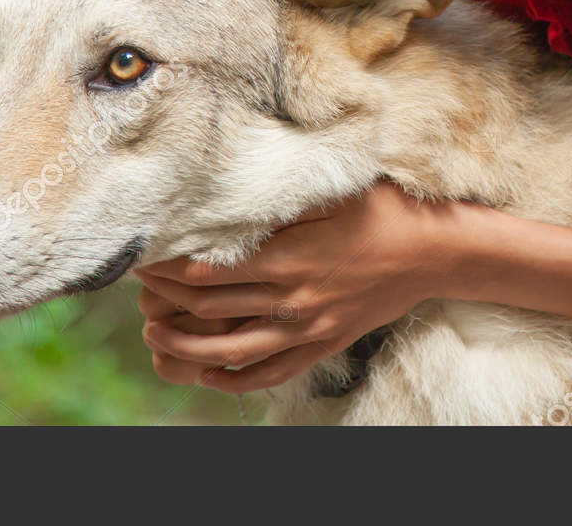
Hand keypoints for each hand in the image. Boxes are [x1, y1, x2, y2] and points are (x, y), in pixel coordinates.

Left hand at [131, 180, 451, 393]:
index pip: (210, 270)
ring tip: (153, 332)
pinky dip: (236, 379)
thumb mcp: (330, 192)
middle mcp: (294, 299)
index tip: (144, 253)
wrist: (433, 252)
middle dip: (167, 298)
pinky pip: (273, 371)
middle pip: (212, 307)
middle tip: (138, 285)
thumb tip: (226, 197)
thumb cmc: (383, 210)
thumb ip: (278, 199)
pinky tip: (209, 373)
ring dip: (187, 345)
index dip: (169, 266)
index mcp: (290, 257)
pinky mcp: (324, 344)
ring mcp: (309, 328)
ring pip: (233, 349)